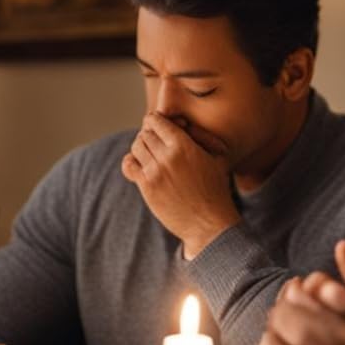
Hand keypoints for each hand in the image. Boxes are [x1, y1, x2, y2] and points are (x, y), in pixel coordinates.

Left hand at [121, 113, 237, 258]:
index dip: (155, 122)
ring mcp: (155, 171)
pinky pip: (129, 165)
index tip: (159, 129)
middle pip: (144, 134)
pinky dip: (131, 162)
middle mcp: (168, 156)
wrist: (209, 223)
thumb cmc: (215, 190)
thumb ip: (199, 138)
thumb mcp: (215, 157)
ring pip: (136, 147)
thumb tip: (182, 123)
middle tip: (155, 145)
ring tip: (150, 156)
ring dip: (140, 149)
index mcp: (184, 145)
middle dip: (148, 136)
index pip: (156, 121)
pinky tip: (140, 167)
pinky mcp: (147, 187)